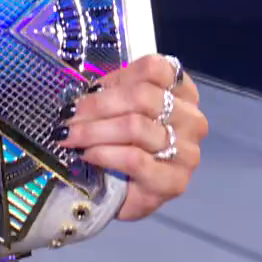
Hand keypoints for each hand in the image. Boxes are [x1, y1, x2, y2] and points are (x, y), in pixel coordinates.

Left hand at [60, 53, 206, 220]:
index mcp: (183, 92)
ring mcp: (188, 151)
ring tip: (71, 136)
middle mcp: (192, 119)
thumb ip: (111, 93)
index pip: (155, 69)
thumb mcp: (118, 109)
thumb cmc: (122, 144)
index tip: (91, 89)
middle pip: (142, 96)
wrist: (123, 193)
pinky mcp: (175, 181)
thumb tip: (86, 94)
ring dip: (94, 131)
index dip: (118, 75)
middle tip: (69, 116)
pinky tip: (87, 155)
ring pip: (135, 127)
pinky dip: (104, 154)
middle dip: (97, 105)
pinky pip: (134, 159)